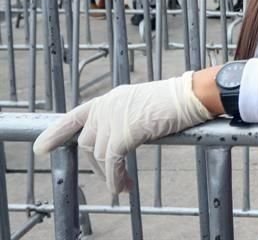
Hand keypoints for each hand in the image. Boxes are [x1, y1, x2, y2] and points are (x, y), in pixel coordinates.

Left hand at [33, 72, 212, 193]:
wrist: (190, 96)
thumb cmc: (177, 100)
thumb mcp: (142, 104)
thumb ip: (125, 117)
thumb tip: (120, 141)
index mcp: (111, 98)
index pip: (76, 115)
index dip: (56, 133)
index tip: (41, 147)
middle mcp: (107, 106)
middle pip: (88, 142)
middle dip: (97, 166)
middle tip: (113, 179)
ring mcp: (113, 119)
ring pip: (99, 155)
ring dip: (109, 175)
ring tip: (123, 186)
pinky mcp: (123, 134)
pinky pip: (112, 163)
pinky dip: (115, 178)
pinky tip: (123, 186)